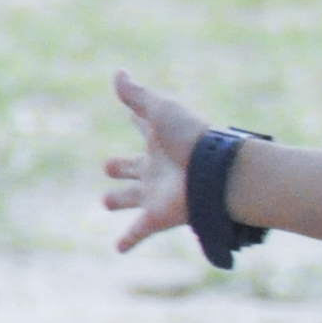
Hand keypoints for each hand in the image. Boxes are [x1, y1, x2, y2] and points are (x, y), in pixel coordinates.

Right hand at [103, 69, 207, 254]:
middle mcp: (156, 167)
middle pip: (134, 166)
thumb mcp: (161, 112)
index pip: (145, 127)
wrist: (214, 174)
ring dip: (119, 200)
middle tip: (109, 165)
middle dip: (121, 165)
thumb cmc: (191, 138)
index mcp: (159, 141)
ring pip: (132, 198)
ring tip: (106, 202)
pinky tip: (118, 249)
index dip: (138, 119)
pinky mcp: (156, 216)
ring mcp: (155, 193)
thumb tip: (118, 73)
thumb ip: (138, 95)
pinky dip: (128, 240)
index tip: (131, 113)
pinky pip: (139, 231)